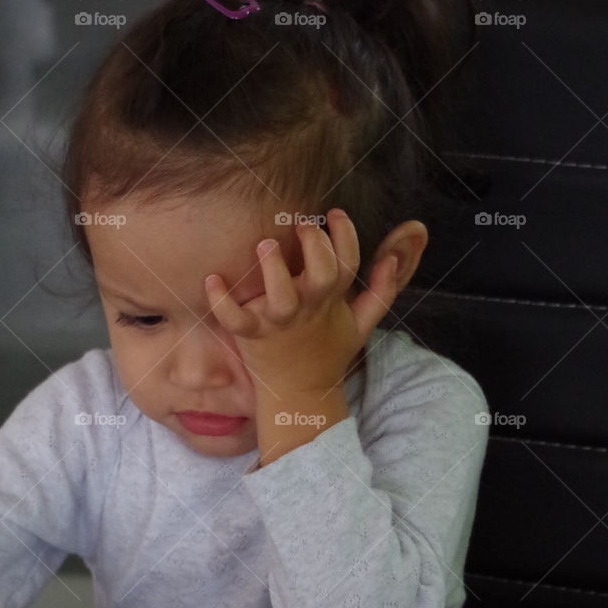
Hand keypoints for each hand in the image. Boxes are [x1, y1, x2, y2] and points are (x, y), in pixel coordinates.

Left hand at [204, 209, 398, 396]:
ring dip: (274, 269)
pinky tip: (212, 279)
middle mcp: (308, 308)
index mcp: (332, 300)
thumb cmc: (328, 350)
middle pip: (321, 274)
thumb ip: (383, 289)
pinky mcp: (252, 335)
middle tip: (303, 225)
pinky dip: (221, 302)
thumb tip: (395, 257)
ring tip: (265, 244)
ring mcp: (279, 323)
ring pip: (281, 297)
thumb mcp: (362, 323)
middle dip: (315, 246)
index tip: (334, 213)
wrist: (300, 394)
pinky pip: (235, 320)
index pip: (349, 263)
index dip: (345, 235)